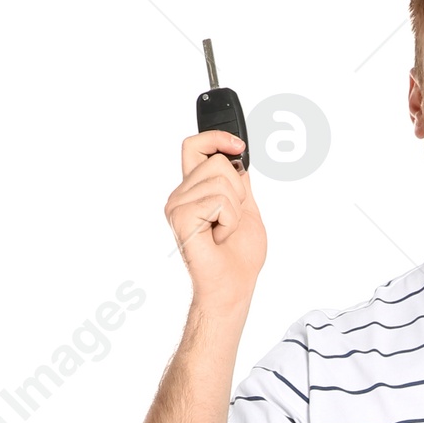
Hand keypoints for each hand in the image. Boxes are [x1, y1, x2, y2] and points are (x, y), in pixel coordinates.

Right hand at [164, 131, 266, 311]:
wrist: (232, 286)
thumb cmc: (238, 257)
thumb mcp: (246, 208)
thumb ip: (238, 182)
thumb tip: (236, 156)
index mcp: (194, 191)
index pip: (194, 146)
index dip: (215, 137)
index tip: (238, 145)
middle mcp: (181, 195)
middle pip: (216, 161)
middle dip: (237, 191)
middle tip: (229, 221)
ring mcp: (177, 204)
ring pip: (220, 178)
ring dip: (234, 209)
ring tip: (223, 231)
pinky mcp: (180, 216)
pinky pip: (218, 200)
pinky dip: (229, 220)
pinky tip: (219, 237)